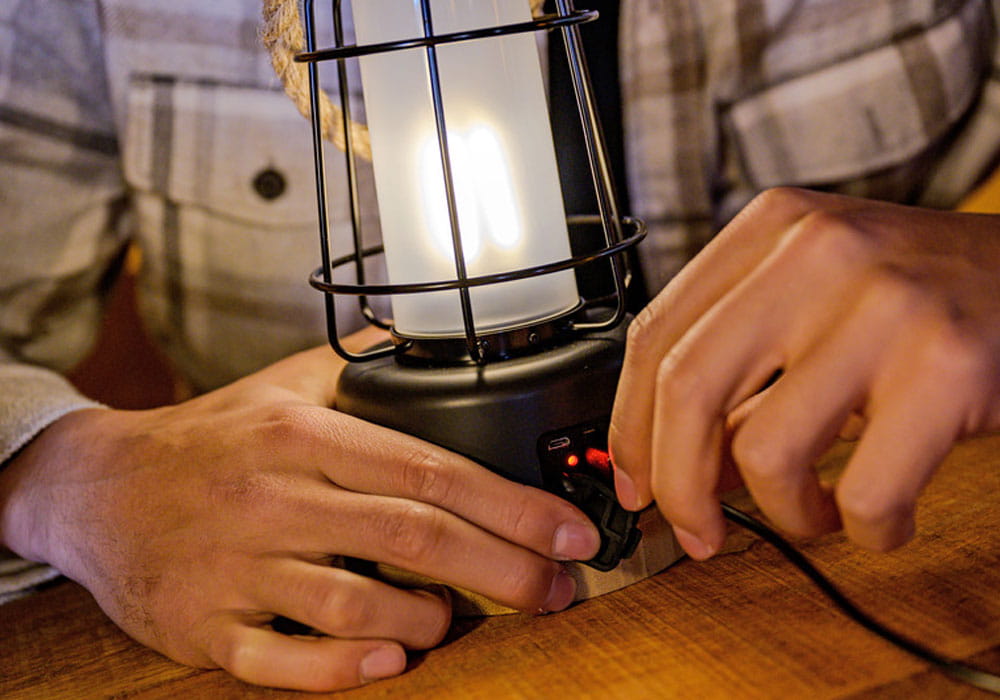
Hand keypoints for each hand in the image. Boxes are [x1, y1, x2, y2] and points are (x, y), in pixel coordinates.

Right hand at [0, 331, 598, 691]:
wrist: (97, 488)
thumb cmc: (209, 438)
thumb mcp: (284, 385)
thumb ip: (366, 371)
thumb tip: (447, 350)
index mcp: (302, 437)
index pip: (428, 470)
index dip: (512, 506)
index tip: (570, 533)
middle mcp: (273, 498)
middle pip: (411, 537)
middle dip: (503, 569)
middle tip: (558, 589)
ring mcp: (236, 566)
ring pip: (352, 602)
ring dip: (424, 618)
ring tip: (457, 618)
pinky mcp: (202, 625)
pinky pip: (279, 660)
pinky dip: (340, 667)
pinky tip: (389, 657)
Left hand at [609, 188, 999, 558]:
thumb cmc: (925, 298)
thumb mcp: (819, 301)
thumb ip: (745, 372)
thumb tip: (681, 469)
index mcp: (772, 228)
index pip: (654, 335)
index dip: (628, 426)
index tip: (633, 481)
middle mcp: (818, 252)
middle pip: (686, 388)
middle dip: (676, 486)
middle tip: (695, 532)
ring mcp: (884, 305)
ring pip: (765, 449)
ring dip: (784, 514)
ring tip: (817, 513)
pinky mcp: (948, 365)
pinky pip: (866, 492)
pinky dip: (866, 530)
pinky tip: (882, 518)